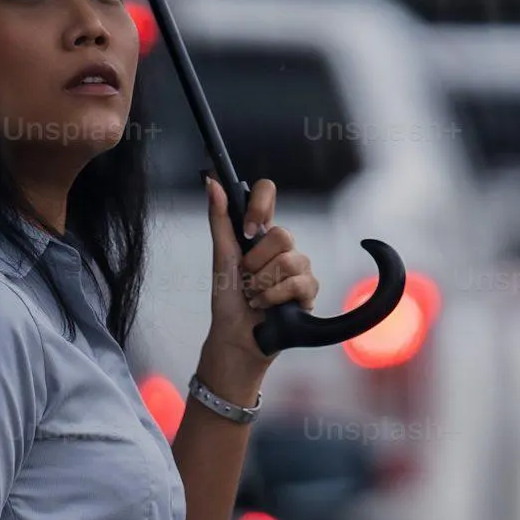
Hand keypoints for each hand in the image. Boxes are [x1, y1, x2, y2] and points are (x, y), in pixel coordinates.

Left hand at [203, 174, 316, 388]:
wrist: (236, 336)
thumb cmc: (227, 299)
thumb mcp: (221, 255)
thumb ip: (219, 218)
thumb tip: (210, 182)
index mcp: (260, 232)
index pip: (267, 193)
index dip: (260, 205)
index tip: (248, 230)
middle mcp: (282, 247)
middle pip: (284, 234)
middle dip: (257, 262)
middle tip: (247, 278)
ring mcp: (299, 268)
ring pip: (291, 262)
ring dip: (263, 284)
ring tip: (255, 295)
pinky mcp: (308, 291)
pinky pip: (299, 284)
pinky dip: (274, 298)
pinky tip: (267, 306)